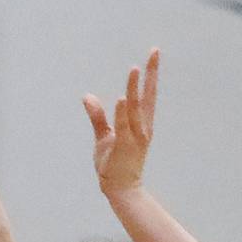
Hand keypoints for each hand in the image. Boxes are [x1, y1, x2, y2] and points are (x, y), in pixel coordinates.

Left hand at [84, 49, 159, 196]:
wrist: (121, 189)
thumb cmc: (115, 163)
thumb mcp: (105, 136)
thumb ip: (98, 116)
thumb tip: (87, 96)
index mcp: (141, 123)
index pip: (148, 94)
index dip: (151, 75)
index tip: (153, 54)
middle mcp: (142, 127)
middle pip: (148, 96)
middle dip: (151, 74)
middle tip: (153, 52)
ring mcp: (135, 136)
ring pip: (135, 109)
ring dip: (133, 89)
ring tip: (134, 69)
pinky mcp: (124, 146)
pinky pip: (123, 126)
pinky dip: (122, 113)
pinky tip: (120, 98)